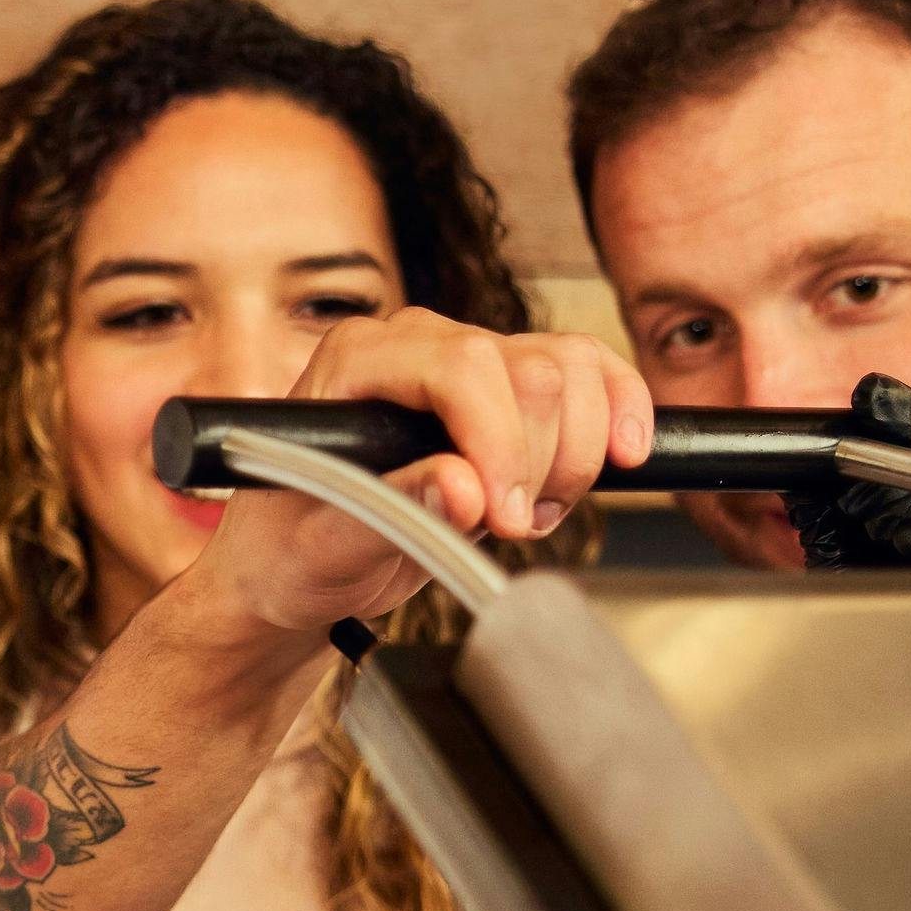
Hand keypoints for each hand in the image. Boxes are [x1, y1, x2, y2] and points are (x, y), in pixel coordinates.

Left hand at [188, 310, 651, 632]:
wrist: (295, 568)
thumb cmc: (289, 549)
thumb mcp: (322, 545)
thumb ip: (390, 512)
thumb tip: (462, 487)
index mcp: (356, 359)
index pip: (461, 365)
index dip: (500, 441)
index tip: (503, 516)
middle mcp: (416, 343)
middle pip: (530, 369)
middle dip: (539, 461)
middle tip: (507, 529)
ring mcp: (469, 360)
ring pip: (571, 369)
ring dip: (575, 452)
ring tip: (528, 515)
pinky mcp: (511, 389)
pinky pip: (592, 371)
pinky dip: (619, 412)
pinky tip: (621, 457)